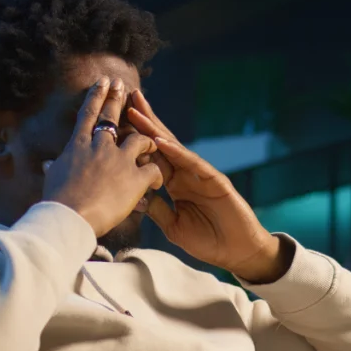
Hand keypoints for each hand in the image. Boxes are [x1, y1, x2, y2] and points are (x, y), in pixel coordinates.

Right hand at [43, 78, 162, 237]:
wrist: (69, 216)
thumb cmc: (57, 202)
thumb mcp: (53, 179)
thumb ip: (54, 167)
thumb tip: (46, 164)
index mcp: (77, 146)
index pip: (87, 116)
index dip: (95, 96)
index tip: (102, 82)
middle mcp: (99, 147)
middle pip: (111, 117)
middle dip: (116, 98)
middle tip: (122, 83)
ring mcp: (119, 160)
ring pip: (139, 140)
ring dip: (147, 141)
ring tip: (152, 142)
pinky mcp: (135, 177)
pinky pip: (153, 168)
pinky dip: (157, 174)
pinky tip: (156, 182)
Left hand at [127, 91, 289, 282]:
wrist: (237, 252)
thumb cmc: (208, 241)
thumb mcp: (173, 226)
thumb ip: (157, 209)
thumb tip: (135, 196)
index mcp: (175, 185)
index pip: (151, 158)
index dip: (134, 141)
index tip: (113, 125)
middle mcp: (185, 175)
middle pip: (160, 143)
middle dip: (143, 122)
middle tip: (125, 98)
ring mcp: (200, 175)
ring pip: (174, 147)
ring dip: (154, 129)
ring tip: (136, 110)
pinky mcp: (215, 180)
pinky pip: (192, 164)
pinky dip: (176, 152)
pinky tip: (160, 141)